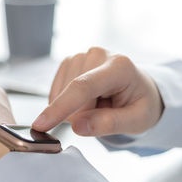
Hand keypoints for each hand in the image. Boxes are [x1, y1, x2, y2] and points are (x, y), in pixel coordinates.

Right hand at [32, 47, 163, 135]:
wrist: (140, 91)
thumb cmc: (141, 105)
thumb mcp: (137, 121)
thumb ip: (109, 124)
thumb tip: (77, 126)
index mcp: (119, 67)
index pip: (83, 87)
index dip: (61, 107)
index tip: (41, 124)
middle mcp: (98, 55)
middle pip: (71, 95)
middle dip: (80, 115)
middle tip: (104, 113)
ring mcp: (81, 56)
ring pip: (60, 95)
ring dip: (74, 109)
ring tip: (98, 105)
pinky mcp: (69, 63)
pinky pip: (55, 92)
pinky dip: (66, 104)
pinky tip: (85, 102)